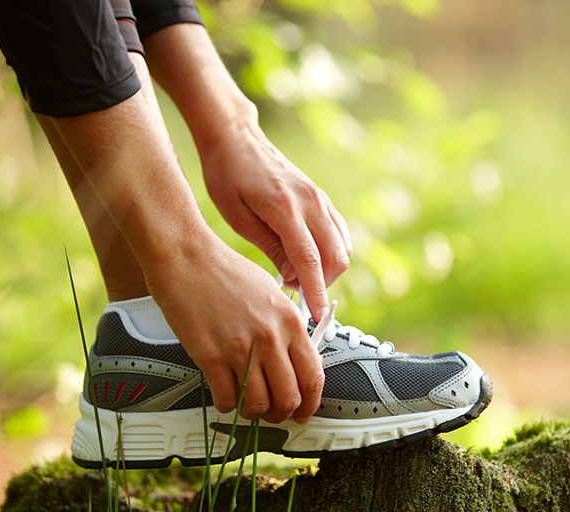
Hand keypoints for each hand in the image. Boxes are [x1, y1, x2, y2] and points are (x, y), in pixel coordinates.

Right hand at [144, 229, 323, 421]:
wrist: (186, 257)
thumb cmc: (226, 272)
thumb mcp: (272, 294)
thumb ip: (287, 327)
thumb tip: (296, 360)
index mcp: (290, 322)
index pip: (313, 377)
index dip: (310, 403)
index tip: (304, 411)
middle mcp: (270, 338)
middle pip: (288, 398)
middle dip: (282, 414)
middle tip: (273, 414)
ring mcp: (240, 349)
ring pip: (257, 405)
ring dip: (253, 413)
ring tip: (247, 406)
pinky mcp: (210, 356)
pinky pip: (226, 399)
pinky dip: (227, 405)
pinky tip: (224, 396)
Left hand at [199, 117, 351, 320]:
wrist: (236, 137)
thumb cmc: (227, 175)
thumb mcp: (237, 216)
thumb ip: (270, 247)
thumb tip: (293, 277)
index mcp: (285, 208)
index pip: (310, 260)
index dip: (315, 291)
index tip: (317, 315)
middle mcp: (311, 202)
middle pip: (336, 257)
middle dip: (322, 283)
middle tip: (292, 288)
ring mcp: (320, 199)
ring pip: (343, 247)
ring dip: (326, 269)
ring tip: (294, 272)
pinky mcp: (322, 198)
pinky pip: (339, 233)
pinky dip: (330, 252)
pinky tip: (305, 256)